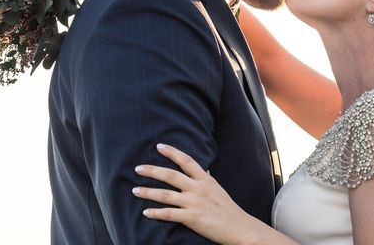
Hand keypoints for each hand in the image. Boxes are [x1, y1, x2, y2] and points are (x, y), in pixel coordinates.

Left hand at [133, 144, 259, 244]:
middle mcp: (198, 188)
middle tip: (138, 168)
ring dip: (148, 192)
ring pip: (165, 195)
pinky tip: (146, 212)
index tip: (159, 146)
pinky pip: (169, 214)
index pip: (186, 160)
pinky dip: (156, 213)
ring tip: (135, 190)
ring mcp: (194, 203)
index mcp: (205, 179)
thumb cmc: (228, 208)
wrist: (239, 227)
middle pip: (170, 175)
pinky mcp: (192, 218)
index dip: (172, 152)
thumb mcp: (218, 189)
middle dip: (152, 170)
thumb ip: (207, 178)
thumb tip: (203, 169)